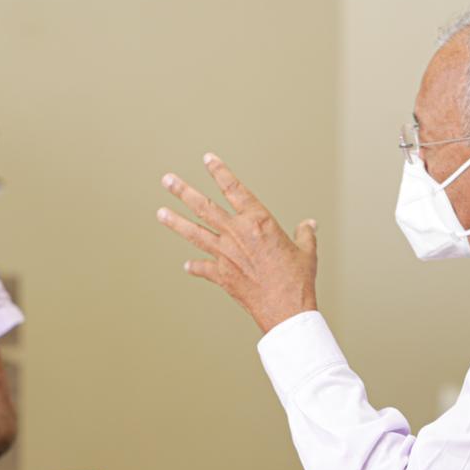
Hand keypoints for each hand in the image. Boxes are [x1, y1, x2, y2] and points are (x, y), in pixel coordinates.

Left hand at [157, 152, 317, 333]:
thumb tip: (309, 225)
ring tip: (160, 212)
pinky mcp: (221, 276)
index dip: (220, 172)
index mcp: (258, 221)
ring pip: (195, 233)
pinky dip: (195, 266)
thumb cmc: (298, 279)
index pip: (234, 189)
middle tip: (167, 180)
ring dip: (175, 222)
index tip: (208, 159)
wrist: (286, 309)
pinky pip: (203, 268)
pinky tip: (186, 264)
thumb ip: (305, 234)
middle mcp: (236, 233)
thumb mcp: (306, 251)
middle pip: (204, 207)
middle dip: (183, 191)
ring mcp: (225, 254)